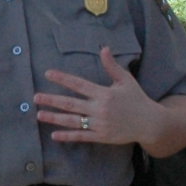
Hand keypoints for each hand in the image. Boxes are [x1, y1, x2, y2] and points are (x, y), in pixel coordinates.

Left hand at [34, 47, 157, 144]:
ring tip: (39, 114)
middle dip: (52, 100)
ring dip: (54, 118)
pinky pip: (81, 136)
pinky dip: (67, 136)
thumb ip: (112, 66)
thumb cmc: (137, 99)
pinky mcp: (101, 136)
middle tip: (35, 97)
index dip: (63, 78)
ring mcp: (100, 124)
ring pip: (72, 121)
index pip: (79, 84)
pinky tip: (54, 135)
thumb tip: (103, 48)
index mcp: (104, 93)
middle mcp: (99, 109)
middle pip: (70, 103)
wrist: (150, 123)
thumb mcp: (126, 80)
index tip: (48, 74)